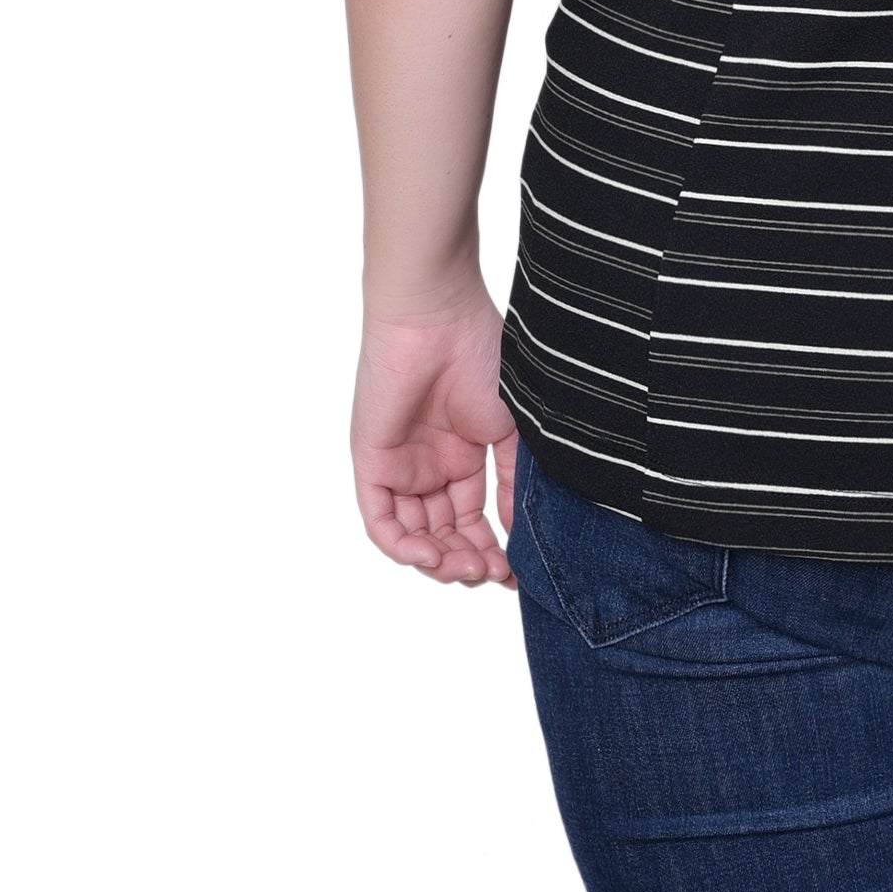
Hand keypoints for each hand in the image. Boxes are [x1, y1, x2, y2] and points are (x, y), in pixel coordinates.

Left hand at [351, 286, 518, 585]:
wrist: (438, 316)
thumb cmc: (481, 354)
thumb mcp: (507, 426)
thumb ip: (509, 479)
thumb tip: (520, 530)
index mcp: (461, 456)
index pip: (471, 519)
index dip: (492, 548)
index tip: (515, 573)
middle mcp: (428, 466)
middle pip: (443, 533)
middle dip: (468, 559)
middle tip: (492, 575)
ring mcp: (399, 466)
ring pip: (413, 534)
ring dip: (439, 559)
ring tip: (468, 568)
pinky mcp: (372, 463)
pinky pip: (381, 520)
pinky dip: (403, 545)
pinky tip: (431, 554)